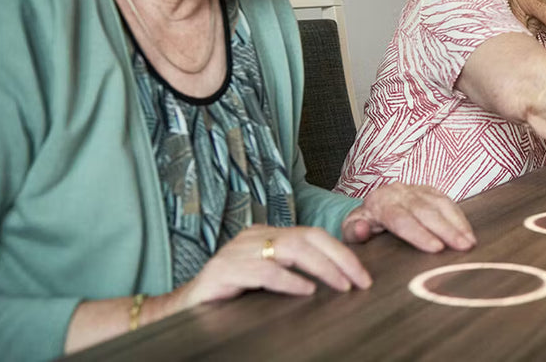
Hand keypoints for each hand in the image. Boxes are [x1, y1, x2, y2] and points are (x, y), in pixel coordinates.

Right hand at [172, 224, 371, 311]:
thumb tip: (340, 281)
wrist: (181, 310)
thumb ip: (295, 272)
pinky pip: (263, 270)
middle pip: (307, 238)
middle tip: (360, 282)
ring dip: (322, 268)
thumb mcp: (268, 280)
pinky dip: (288, 280)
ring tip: (341, 285)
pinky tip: (305, 290)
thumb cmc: (231, 297)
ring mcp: (237, 251)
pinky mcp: (223, 271)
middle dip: (340, 259)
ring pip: (290, 249)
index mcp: (267, 235)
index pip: (313, 235)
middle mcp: (254, 237)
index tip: (363, 276)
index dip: (342, 253)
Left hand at [342, 183, 475, 252]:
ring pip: (440, 204)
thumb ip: (354, 232)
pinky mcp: (430, 191)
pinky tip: (468, 232)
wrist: (372, 206)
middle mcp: (400, 192)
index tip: (436, 248)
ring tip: (470, 242)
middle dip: (446, 230)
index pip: (401, 219)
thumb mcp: (351, 230)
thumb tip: (362, 229)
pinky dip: (460, 217)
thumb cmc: (363, 224)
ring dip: (457, 223)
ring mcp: (417, 189)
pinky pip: (447, 201)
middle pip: (426, 211)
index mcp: (380, 202)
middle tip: (463, 247)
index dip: (420, 234)